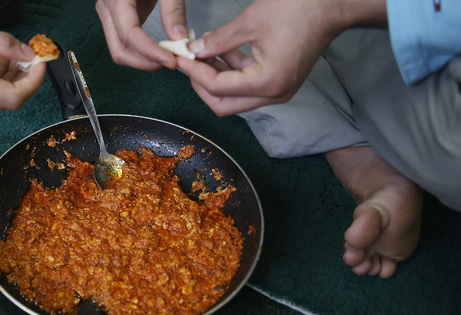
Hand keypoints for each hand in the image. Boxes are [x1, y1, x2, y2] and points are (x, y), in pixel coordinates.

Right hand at [96, 0, 187, 70]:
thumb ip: (173, 9)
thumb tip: (179, 39)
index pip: (129, 35)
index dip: (150, 53)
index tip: (171, 61)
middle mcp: (107, 7)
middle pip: (119, 49)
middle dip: (144, 62)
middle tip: (170, 62)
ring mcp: (108, 12)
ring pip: (119, 48)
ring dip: (142, 59)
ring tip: (166, 57)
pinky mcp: (115, 15)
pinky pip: (123, 40)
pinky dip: (140, 50)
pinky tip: (159, 48)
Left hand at [177, 0, 341, 115]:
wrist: (332, 5)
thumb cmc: (299, 9)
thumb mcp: (250, 22)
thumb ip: (219, 41)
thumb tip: (195, 51)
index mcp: (267, 82)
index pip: (218, 88)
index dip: (194, 73)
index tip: (180, 58)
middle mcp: (274, 94)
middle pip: (223, 105)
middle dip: (202, 85)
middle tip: (188, 63)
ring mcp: (278, 91)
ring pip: (234, 97)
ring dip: (216, 78)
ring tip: (202, 51)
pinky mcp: (279, 82)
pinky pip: (247, 85)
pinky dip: (231, 72)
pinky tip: (221, 49)